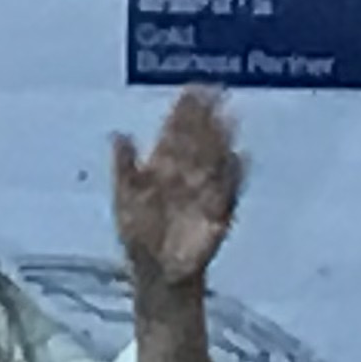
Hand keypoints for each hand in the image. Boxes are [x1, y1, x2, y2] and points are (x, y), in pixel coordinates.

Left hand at [113, 89, 243, 289]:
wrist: (156, 272)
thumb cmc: (140, 235)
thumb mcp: (124, 198)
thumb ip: (124, 167)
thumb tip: (119, 135)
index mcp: (164, 167)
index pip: (176, 133)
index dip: (184, 112)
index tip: (192, 89)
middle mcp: (187, 175)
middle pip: (199, 141)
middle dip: (207, 118)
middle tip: (216, 92)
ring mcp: (204, 192)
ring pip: (215, 160)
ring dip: (224, 139)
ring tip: (230, 118)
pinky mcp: (218, 213)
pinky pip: (229, 192)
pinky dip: (235, 176)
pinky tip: (240, 158)